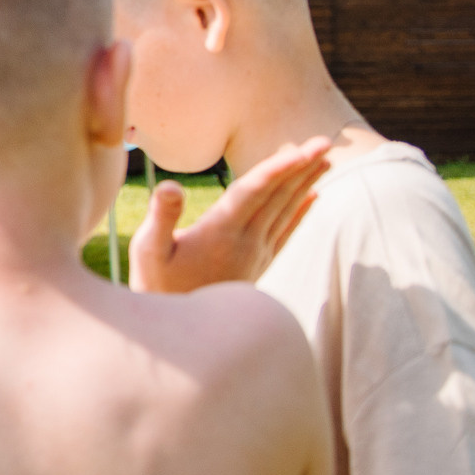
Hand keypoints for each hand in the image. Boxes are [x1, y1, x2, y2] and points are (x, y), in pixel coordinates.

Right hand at [129, 137, 331, 293]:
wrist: (183, 333)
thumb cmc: (157, 286)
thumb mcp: (148, 251)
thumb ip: (162, 217)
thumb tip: (171, 185)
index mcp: (219, 232)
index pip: (253, 192)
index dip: (277, 169)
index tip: (301, 150)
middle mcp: (245, 242)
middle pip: (278, 196)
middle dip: (302, 166)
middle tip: (326, 141)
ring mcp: (256, 254)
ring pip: (286, 211)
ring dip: (306, 182)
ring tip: (325, 158)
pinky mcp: (259, 264)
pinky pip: (286, 232)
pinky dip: (302, 211)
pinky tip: (314, 195)